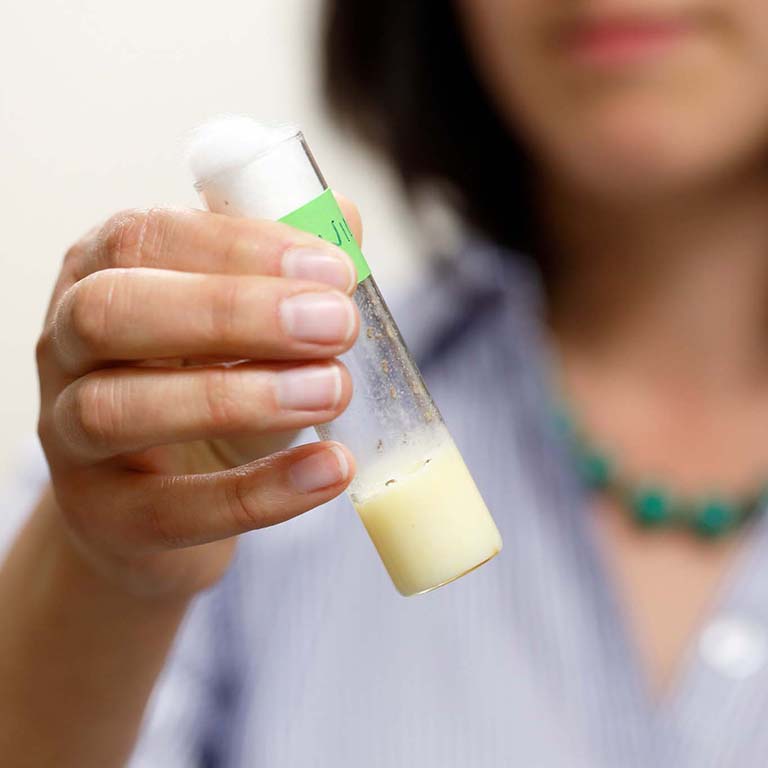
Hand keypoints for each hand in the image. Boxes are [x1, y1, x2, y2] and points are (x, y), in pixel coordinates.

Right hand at [36, 201, 361, 598]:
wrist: (158, 496)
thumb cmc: (205, 386)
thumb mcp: (242, 324)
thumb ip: (288, 270)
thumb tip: (345, 219)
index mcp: (100, 276)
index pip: (143, 238)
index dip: (239, 248)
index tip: (333, 271)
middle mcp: (67, 349)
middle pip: (111, 312)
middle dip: (232, 311)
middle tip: (336, 325)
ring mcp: (70, 436)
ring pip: (117, 410)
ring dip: (239, 398)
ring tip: (333, 391)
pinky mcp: (102, 516)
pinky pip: (167, 510)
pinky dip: (257, 493)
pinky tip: (330, 469)